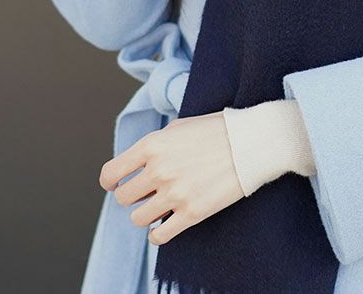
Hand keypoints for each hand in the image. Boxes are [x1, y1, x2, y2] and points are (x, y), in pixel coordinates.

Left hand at [99, 111, 244, 244]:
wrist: (251, 143)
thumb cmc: (217, 130)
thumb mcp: (179, 126)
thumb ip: (155, 145)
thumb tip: (138, 164)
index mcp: (152, 145)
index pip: (111, 173)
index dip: (111, 182)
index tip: (116, 184)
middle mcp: (158, 170)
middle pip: (124, 198)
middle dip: (132, 196)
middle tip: (146, 193)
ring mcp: (174, 194)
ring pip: (138, 219)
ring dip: (146, 214)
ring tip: (159, 206)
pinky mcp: (191, 214)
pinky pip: (158, 236)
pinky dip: (157, 234)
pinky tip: (164, 225)